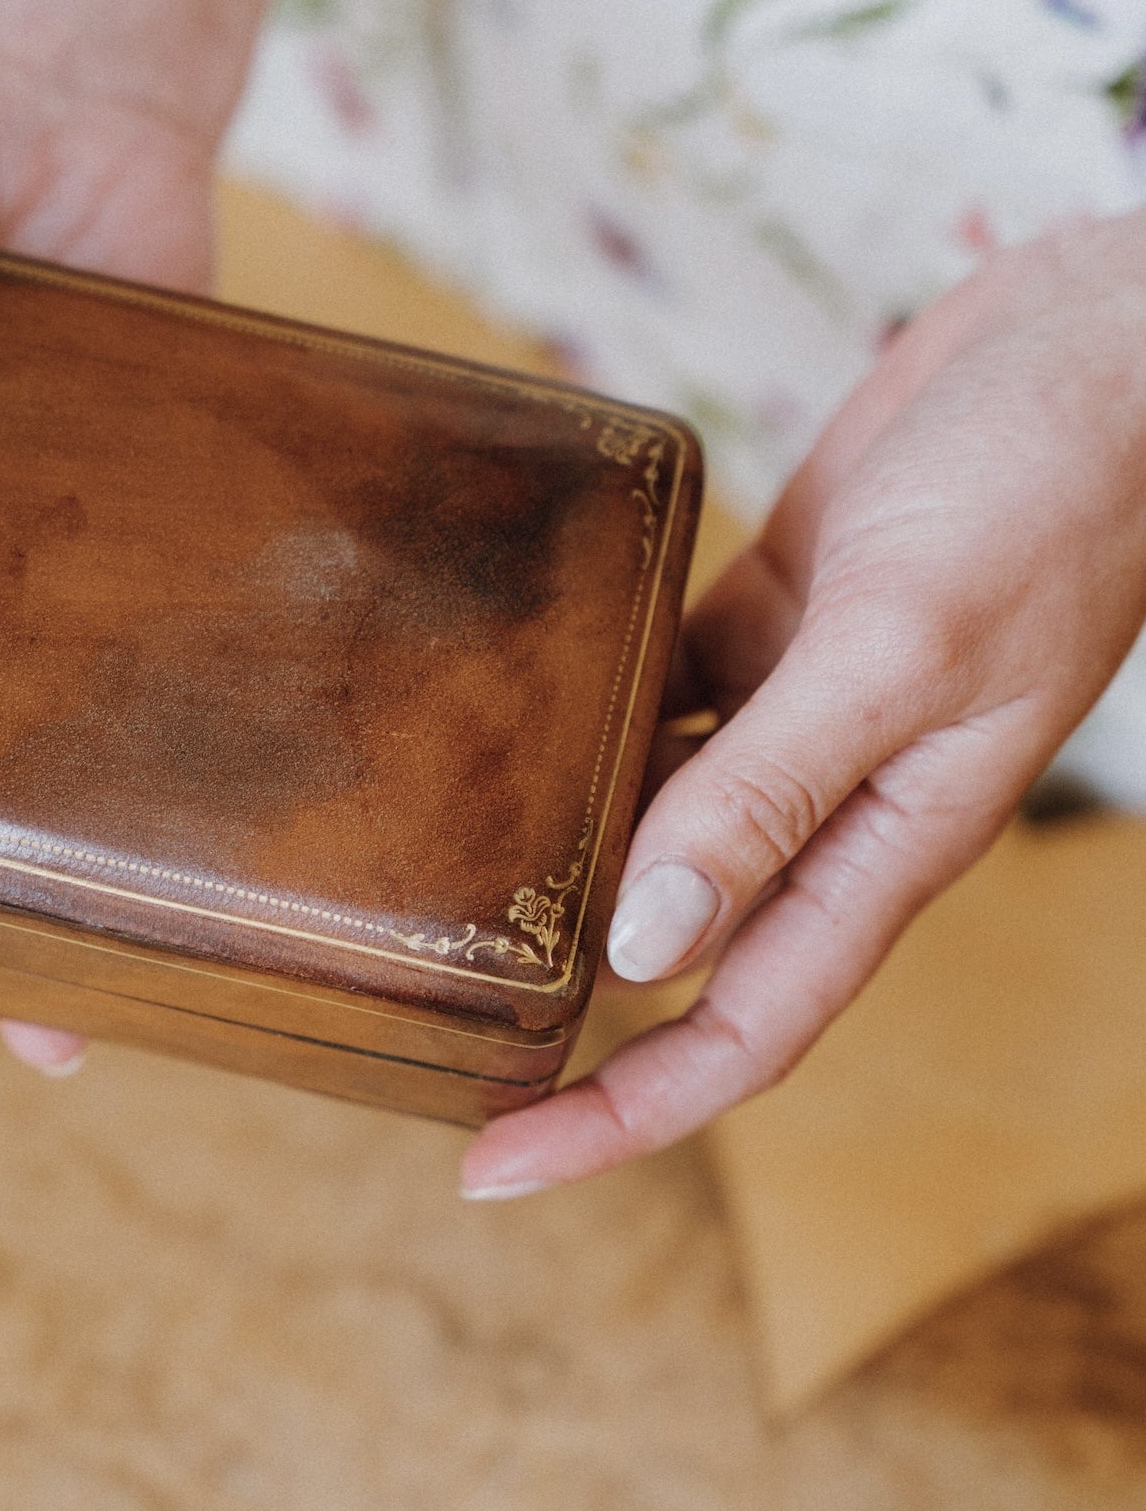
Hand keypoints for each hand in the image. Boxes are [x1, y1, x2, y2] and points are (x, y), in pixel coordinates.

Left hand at [462, 215, 1145, 1197]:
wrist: (1100, 346)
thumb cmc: (1051, 496)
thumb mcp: (904, 654)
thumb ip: (773, 792)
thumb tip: (644, 944)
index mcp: (886, 847)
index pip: (741, 1033)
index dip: (620, 1113)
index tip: (495, 1164)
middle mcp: (834, 799)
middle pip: (683, 951)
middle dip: (569, 1016)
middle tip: (431, 1037)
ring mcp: (800, 709)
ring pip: (659, 820)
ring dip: (562, 857)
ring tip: (432, 876)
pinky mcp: (772, 615)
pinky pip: (661, 691)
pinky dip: (589, 705)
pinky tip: (507, 697)